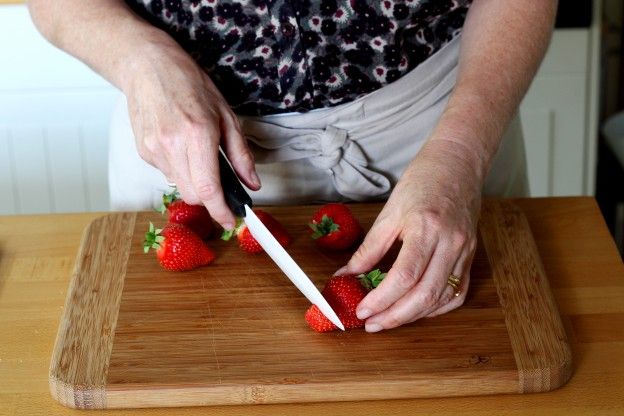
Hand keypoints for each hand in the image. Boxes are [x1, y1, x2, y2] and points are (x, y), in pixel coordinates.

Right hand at [124, 43, 259, 228]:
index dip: (221, 211)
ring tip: (198, 154)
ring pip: (179, 187)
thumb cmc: (189, 84)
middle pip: (194, 195)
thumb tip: (252, 183)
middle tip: (221, 185)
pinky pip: (167, 174)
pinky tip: (181, 147)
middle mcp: (172, 145)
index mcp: (197, 134)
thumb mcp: (226, 114)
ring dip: (194, 182)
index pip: (209, 188)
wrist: (146, 66)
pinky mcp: (143, 152)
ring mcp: (154, 150)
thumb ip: (240, 154)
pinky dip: (180, 169)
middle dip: (210, 197)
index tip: (230, 220)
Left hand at [337, 139, 481, 331]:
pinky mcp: (471, 255)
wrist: (458, 163)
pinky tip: (418, 310)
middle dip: (396, 316)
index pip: (404, 276)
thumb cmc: (422, 181)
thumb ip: (369, 248)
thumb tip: (346, 274)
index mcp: (425, 228)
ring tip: (389, 320)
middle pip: (425, 294)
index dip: (381, 299)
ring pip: (443, 297)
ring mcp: (465, 250)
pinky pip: (458, 291)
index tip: (362, 310)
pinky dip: (437, 307)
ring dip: (415, 316)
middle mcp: (450, 242)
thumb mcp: (389, 211)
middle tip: (372, 324)